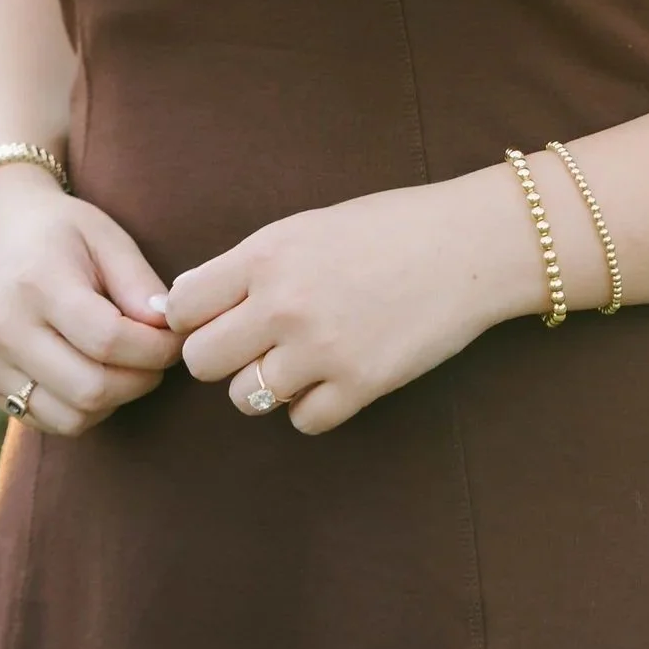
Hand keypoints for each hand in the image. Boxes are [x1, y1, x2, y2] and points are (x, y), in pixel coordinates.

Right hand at [0, 169, 180, 437]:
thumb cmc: (59, 231)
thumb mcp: (105, 236)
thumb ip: (138, 282)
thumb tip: (169, 328)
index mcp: (37, 284)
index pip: (108, 341)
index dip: (155, 349)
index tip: (175, 339)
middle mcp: (6, 330)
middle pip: (91, 389)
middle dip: (140, 380)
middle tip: (158, 357)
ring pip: (72, 418)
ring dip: (114, 401)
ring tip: (127, 366)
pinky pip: (49, 421)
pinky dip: (84, 410)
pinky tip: (93, 374)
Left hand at [166, 167, 542, 434]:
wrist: (467, 246)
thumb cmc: (388, 227)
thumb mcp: (306, 227)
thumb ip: (250, 265)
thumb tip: (186, 305)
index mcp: (266, 254)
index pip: (181, 306)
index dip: (189, 317)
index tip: (211, 319)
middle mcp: (284, 303)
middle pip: (201, 361)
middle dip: (221, 356)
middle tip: (252, 344)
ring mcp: (320, 349)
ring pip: (245, 398)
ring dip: (265, 384)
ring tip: (299, 358)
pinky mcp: (358, 386)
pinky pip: (301, 421)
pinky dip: (312, 406)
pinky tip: (334, 376)